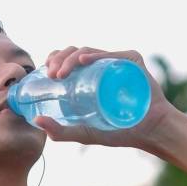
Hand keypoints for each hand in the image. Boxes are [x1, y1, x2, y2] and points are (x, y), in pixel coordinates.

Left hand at [34, 46, 175, 148]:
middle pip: (73, 54)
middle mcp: (101, 66)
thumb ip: (60, 132)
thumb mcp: (84, 133)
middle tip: (51, 75)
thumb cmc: (120, 132)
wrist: (150, 131)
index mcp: (89, 77)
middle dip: (58, 60)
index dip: (53, 62)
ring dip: (70, 59)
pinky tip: (83, 61)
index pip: (65, 62)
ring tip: (61, 72)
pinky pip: (112, 54)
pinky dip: (96, 55)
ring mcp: (116, 62)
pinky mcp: (132, 61)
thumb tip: (36, 121)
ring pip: (87, 52)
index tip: (46, 74)